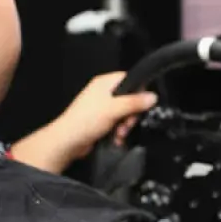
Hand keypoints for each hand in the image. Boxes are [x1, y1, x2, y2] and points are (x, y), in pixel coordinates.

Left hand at [11, 72, 155, 174]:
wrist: (68, 141)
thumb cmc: (83, 121)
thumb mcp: (114, 109)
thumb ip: (135, 102)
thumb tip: (152, 97)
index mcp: (104, 83)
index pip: (130, 80)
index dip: (139, 92)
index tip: (141, 105)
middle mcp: (103, 93)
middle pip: (130, 99)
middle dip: (131, 115)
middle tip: (127, 123)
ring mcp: (102, 108)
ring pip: (125, 114)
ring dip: (125, 126)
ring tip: (119, 133)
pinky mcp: (101, 121)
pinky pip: (118, 124)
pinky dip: (119, 132)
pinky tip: (116, 138)